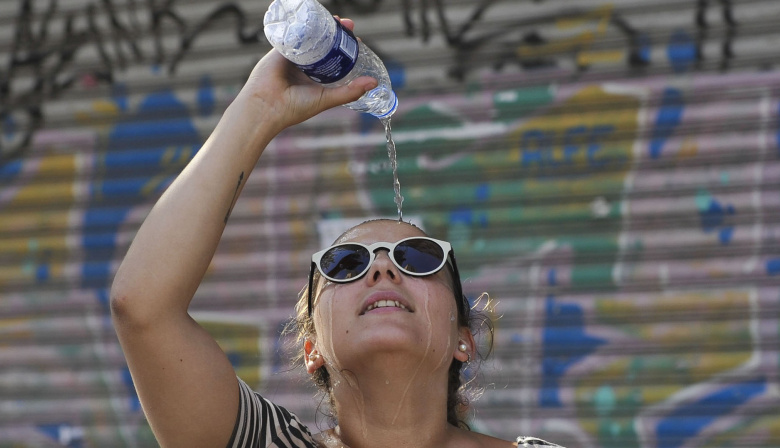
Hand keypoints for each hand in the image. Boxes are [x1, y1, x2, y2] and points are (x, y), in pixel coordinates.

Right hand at [239, 18, 378, 134]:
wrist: (266, 106)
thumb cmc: (294, 108)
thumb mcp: (327, 99)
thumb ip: (350, 92)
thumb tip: (374, 83)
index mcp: (316, 79)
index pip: (335, 59)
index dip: (345, 49)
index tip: (356, 41)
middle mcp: (305, 67)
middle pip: (324, 45)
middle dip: (336, 34)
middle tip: (348, 25)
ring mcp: (293, 57)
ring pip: (310, 37)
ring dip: (322, 27)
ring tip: (336, 20)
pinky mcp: (281, 49)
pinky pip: (293, 33)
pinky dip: (303, 25)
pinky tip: (314, 18)